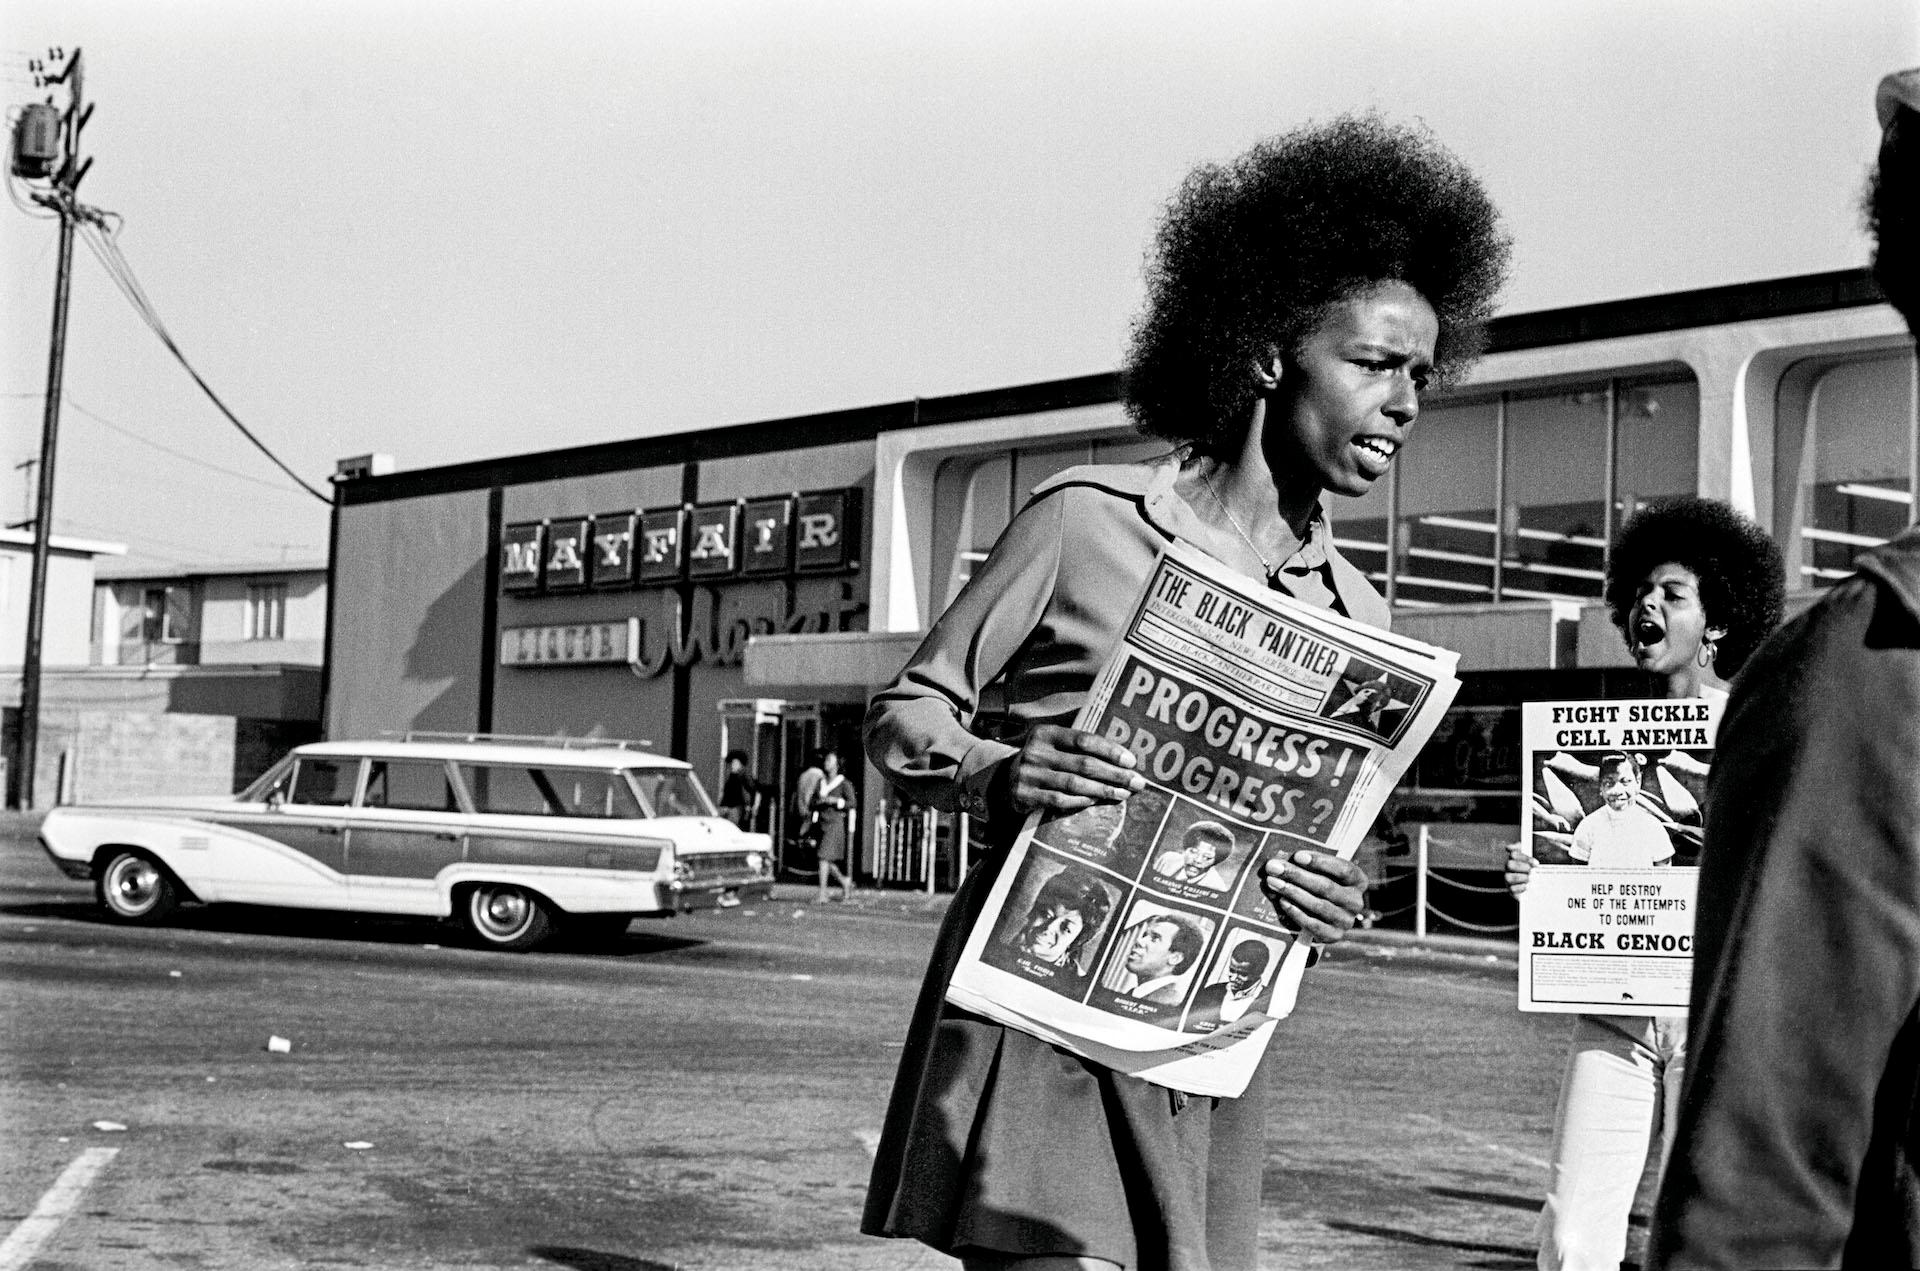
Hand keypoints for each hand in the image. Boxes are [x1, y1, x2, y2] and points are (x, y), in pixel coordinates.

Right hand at [997, 724, 1146, 817]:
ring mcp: (1029, 774)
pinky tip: (1096, 801)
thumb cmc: (1042, 760)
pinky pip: (1059, 800)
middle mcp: (1036, 751)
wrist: (1002, 778)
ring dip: (1103, 790)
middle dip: (1114, 774)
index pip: (1084, 739)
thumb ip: (1079, 747)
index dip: (1110, 750)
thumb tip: (1122, 759)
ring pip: (1074, 784)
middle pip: (1083, 764)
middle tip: (1136, 782)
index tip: (1132, 761)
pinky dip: (1081, 801)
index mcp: (1046, 733)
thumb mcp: (1054, 745)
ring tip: (1123, 794)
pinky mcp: (1024, 795)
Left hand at [1261, 850, 1365, 944]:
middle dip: (1297, 875)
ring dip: (1293, 892)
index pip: (1343, 869)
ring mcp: (1346, 921)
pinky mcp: (1333, 936)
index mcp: (1358, 881)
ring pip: (1319, 905)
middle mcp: (1355, 902)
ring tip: (1272, 882)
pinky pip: (1313, 924)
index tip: (1297, 856)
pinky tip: (1282, 901)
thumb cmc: (1318, 885)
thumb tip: (1282, 860)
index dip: (1321, 862)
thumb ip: (1308, 865)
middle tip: (1274, 867)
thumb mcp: (1320, 872)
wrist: (1320, 918)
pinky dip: (1296, 912)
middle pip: (1326, 887)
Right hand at [1505, 844, 1535, 894]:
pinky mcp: (1512, 891)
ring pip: (1508, 877)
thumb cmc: (1536, 868)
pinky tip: (1528, 886)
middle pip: (1509, 865)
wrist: (1543, 884)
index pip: (1514, 854)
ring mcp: (1509, 880)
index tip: (1537, 863)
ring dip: (1521, 878)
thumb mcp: (1533, 856)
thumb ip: (1524, 848)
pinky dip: (1520, 888)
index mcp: (1514, 859)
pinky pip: (1512, 890)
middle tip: (1532, 871)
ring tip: (1531, 879)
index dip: (1525, 858)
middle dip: (1522, 867)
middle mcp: (1509, 869)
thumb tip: (1508, 847)